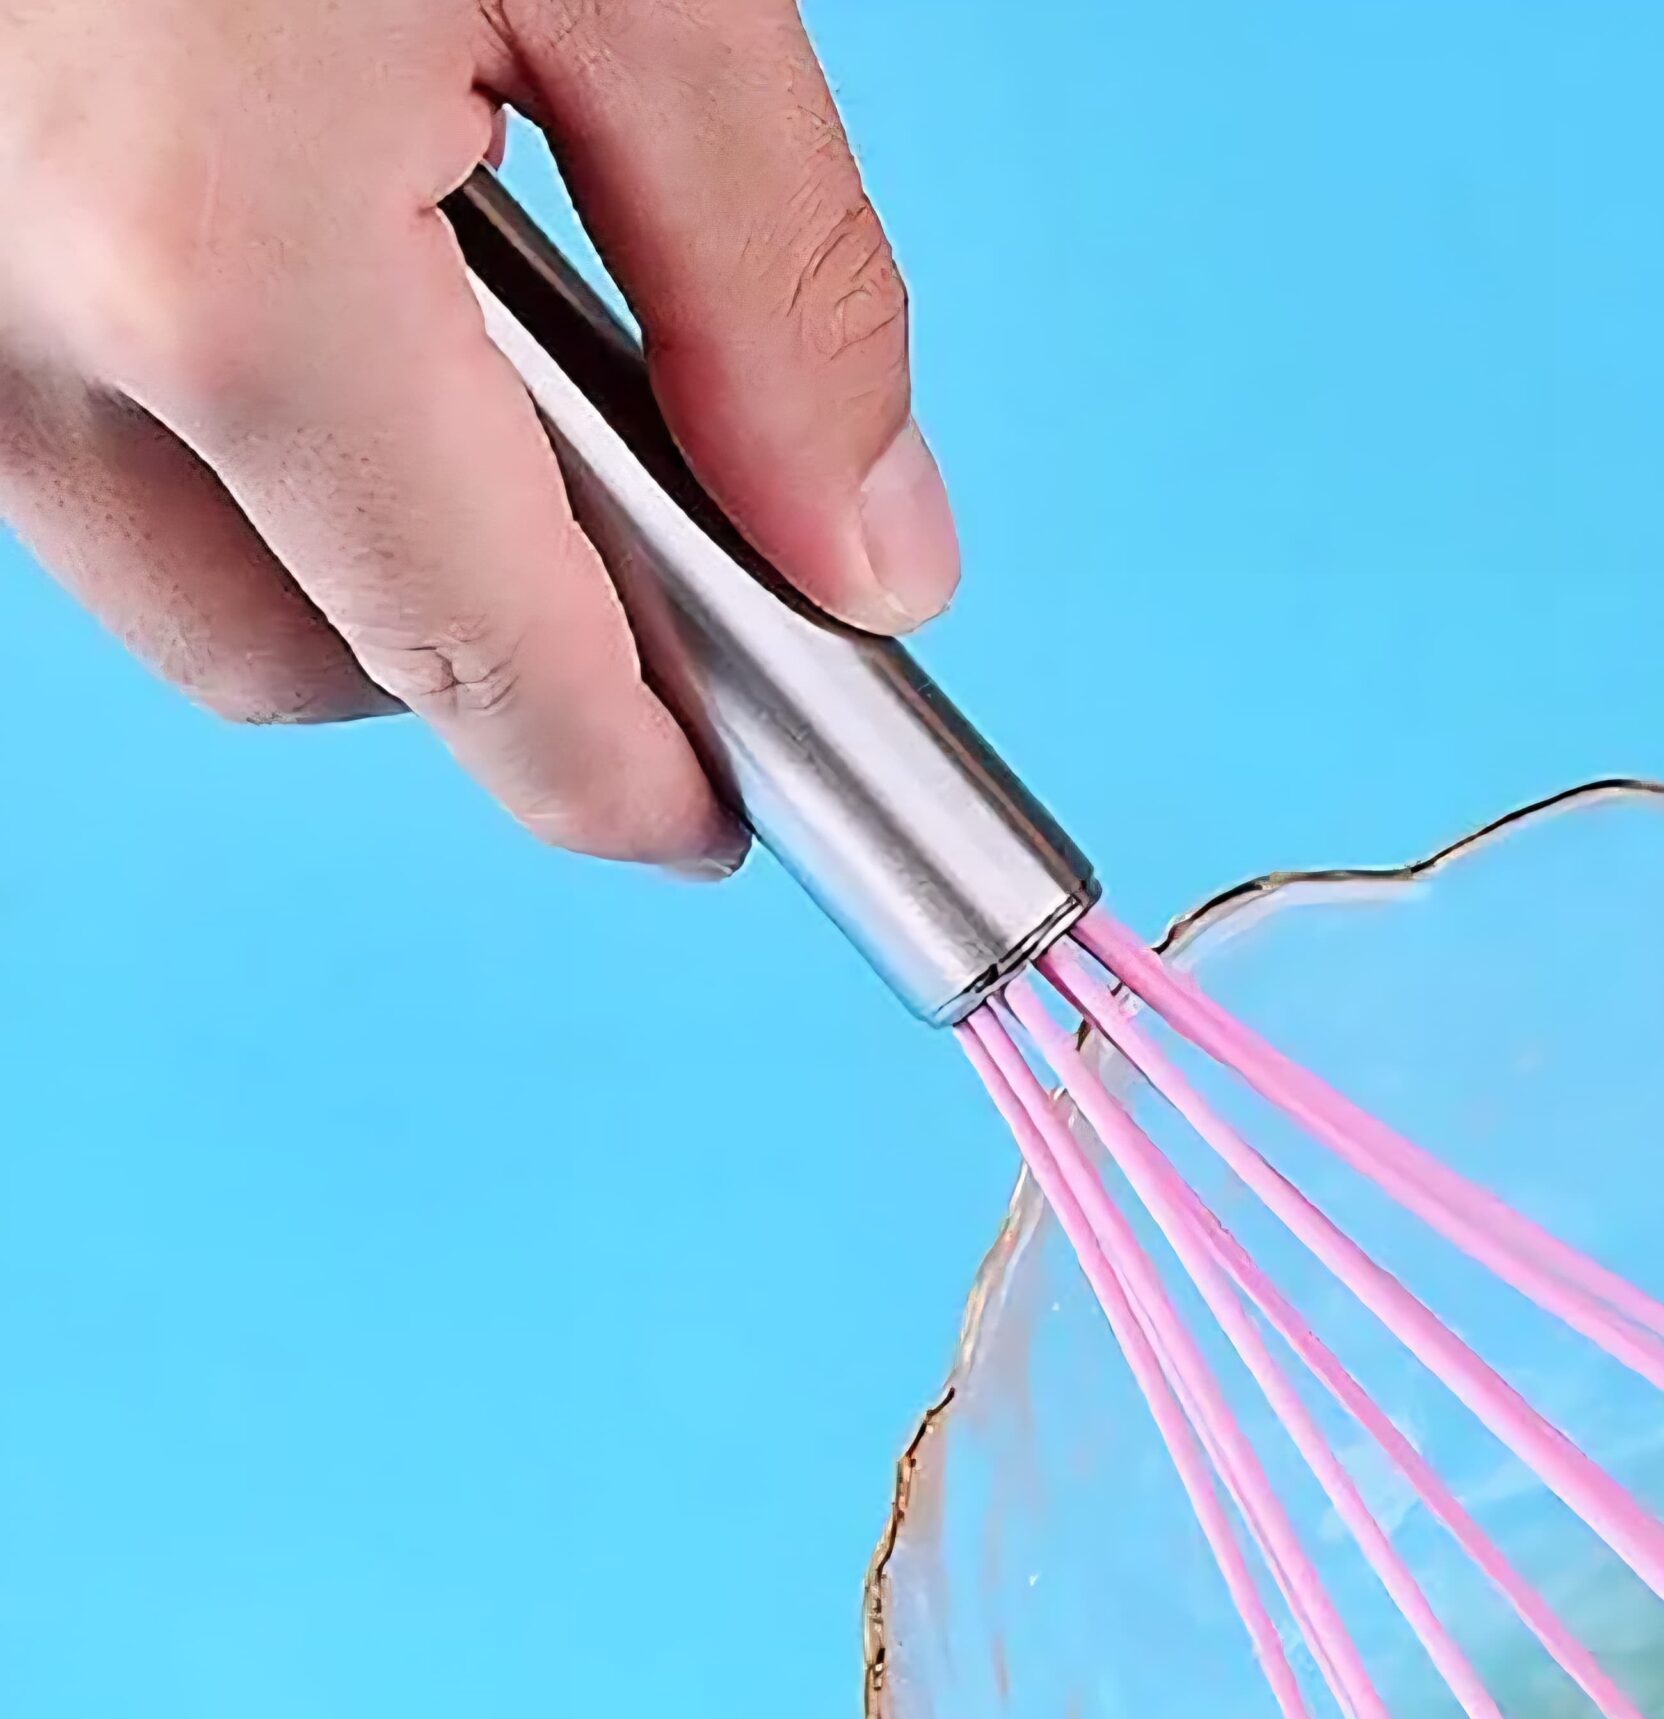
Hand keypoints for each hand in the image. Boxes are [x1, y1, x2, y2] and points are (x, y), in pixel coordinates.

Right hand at [0, 0, 959, 866]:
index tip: (718, 814)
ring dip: (352, 538)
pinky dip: (232, 423)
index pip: (483, 674)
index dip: (629, 786)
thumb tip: (874, 557)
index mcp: (221, 268)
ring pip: (179, 568)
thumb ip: (777, 288)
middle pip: (311, 665)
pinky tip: (321, 255)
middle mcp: (11, 317)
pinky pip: (80, 436)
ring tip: (464, 323)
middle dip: (488, 657)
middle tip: (637, 537)